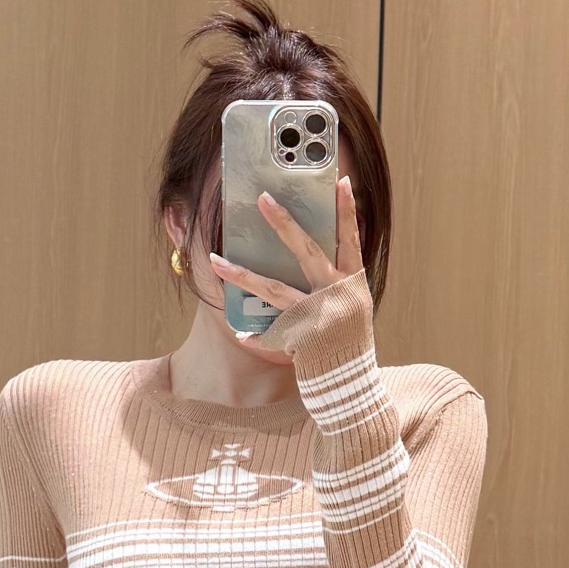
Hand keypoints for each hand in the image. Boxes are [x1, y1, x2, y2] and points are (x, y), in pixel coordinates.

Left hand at [208, 174, 363, 357]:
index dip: (347, 211)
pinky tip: (242, 335)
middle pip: (307, 251)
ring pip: (273, 288)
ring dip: (241, 274)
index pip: (351, 240)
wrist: (352, 385)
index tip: (341, 182)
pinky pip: (270, 332)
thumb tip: (317, 250)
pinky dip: (257, 336)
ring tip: (215, 260)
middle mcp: (336, 294)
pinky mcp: (300, 338)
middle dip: (284, 223)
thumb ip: (337, 281)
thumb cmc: (349, 343)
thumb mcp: (353, 307)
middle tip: (263, 198)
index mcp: (352, 283)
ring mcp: (317, 315)